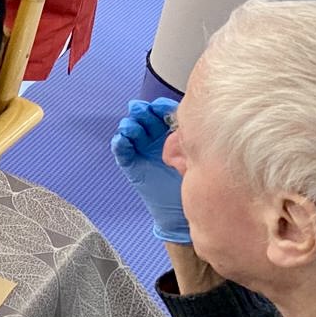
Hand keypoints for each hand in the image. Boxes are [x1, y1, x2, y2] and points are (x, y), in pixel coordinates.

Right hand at [111, 98, 189, 242]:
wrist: (180, 210)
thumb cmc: (192, 182)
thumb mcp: (195, 157)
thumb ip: (191, 141)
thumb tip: (192, 121)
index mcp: (171, 134)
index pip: (163, 114)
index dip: (159, 108)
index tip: (161, 106)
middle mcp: (155, 140)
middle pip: (145, 119)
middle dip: (143, 113)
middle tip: (143, 111)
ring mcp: (142, 151)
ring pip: (132, 132)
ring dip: (130, 126)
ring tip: (132, 127)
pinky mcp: (132, 164)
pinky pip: (122, 151)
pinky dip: (120, 143)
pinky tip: (123, 139)